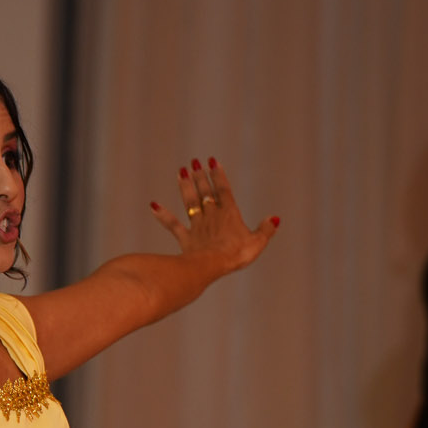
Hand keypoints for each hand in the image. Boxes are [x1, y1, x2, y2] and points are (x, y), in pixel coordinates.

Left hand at [150, 157, 278, 275]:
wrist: (209, 266)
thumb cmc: (235, 255)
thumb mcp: (256, 243)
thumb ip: (265, 230)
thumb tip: (275, 218)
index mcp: (229, 214)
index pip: (223, 190)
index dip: (218, 175)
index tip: (212, 160)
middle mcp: (211, 215)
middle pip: (205, 192)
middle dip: (200, 176)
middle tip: (194, 161)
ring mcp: (196, 226)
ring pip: (189, 202)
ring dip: (185, 186)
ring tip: (181, 171)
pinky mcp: (185, 238)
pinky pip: (172, 225)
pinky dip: (162, 215)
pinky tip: (153, 205)